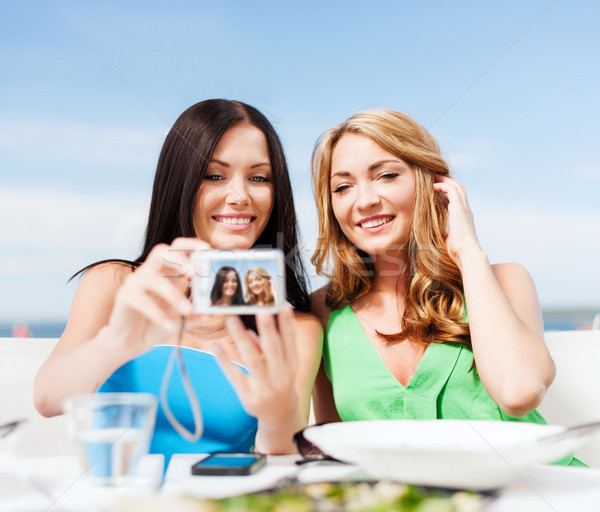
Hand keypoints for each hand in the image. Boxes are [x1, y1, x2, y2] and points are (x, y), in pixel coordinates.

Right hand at [107, 237, 208, 356]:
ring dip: (172, 294)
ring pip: (152, 278)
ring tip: (187, 310)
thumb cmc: (157, 324)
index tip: (207, 250)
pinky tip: (169, 325)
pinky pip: (141, 300)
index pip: (177, 248)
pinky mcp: (124, 297)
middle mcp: (149, 272)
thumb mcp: (182, 320)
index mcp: (166, 271)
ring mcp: (135, 282)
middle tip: (195, 273)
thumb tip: (213, 312)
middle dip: (179, 259)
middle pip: (161, 252)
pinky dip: (157, 313)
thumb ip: (197, 315)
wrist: (132, 342)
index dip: (191, 245)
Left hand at [215, 304, 299, 424]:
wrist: (280, 415)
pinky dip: (225, 361)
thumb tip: (248, 332)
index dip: (287, 323)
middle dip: (268, 329)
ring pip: (252, 360)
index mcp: (292, 365)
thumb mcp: (281, 364)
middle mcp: (281, 376)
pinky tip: (217, 346)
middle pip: (274, 349)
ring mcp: (264, 388)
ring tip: (232, 319)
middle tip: (262, 310)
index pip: (290, 341)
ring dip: (241, 338)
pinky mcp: (248, 397)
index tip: (283, 304)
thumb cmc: (279, 381)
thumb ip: (267, 347)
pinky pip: (235, 376)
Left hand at [433, 175, 482, 267]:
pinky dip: (443, 186)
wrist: (466, 253)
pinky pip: (452, 190)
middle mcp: (466, 210)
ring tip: (434, 176)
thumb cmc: (457, 251)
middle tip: (436, 176)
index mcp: (464, 216)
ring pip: (457, 186)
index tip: (438, 187)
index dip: (449, 190)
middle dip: (448, 180)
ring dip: (445, 180)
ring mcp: (464, 208)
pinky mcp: (459, 208)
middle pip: (459, 188)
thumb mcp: (448, 238)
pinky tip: (434, 186)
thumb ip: (443, 232)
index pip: (458, 198)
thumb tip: (433, 234)